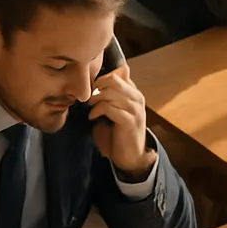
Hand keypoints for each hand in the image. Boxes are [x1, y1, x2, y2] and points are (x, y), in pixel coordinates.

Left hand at [87, 61, 154, 177]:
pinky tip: (92, 118)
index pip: (119, 72)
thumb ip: (109, 95)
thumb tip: (95, 82)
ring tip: (90, 107)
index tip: (92, 88)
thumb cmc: (118, 132)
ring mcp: (134, 109)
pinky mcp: (129, 121)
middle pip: (113, 79)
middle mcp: (137, 97)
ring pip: (109, 92)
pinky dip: (96, 111)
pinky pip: (108, 108)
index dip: (101, 78)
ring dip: (95, 99)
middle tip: (89, 97)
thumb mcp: (114, 109)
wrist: (131, 155)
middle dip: (96, 86)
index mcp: (133, 92)